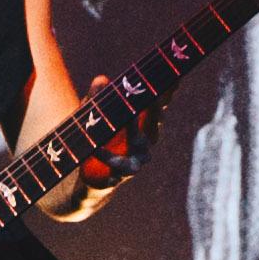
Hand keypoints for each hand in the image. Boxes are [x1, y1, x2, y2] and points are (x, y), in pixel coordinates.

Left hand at [42, 78, 157, 215]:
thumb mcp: (91, 117)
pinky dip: (109, 160)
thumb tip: (101, 79)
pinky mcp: (116, 179)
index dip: (165, 95)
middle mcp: (142, 146)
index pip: (157, 110)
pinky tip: (98, 150)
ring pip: (141, 152)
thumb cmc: (96, 141)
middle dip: (155, 111)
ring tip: (128, 118)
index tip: (170, 79)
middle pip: (154, 127)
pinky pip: (116, 171)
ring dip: (135, 134)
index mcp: (141, 128)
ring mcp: (133, 164)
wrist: (87, 180)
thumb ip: (96, 99)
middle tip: (153, 95)